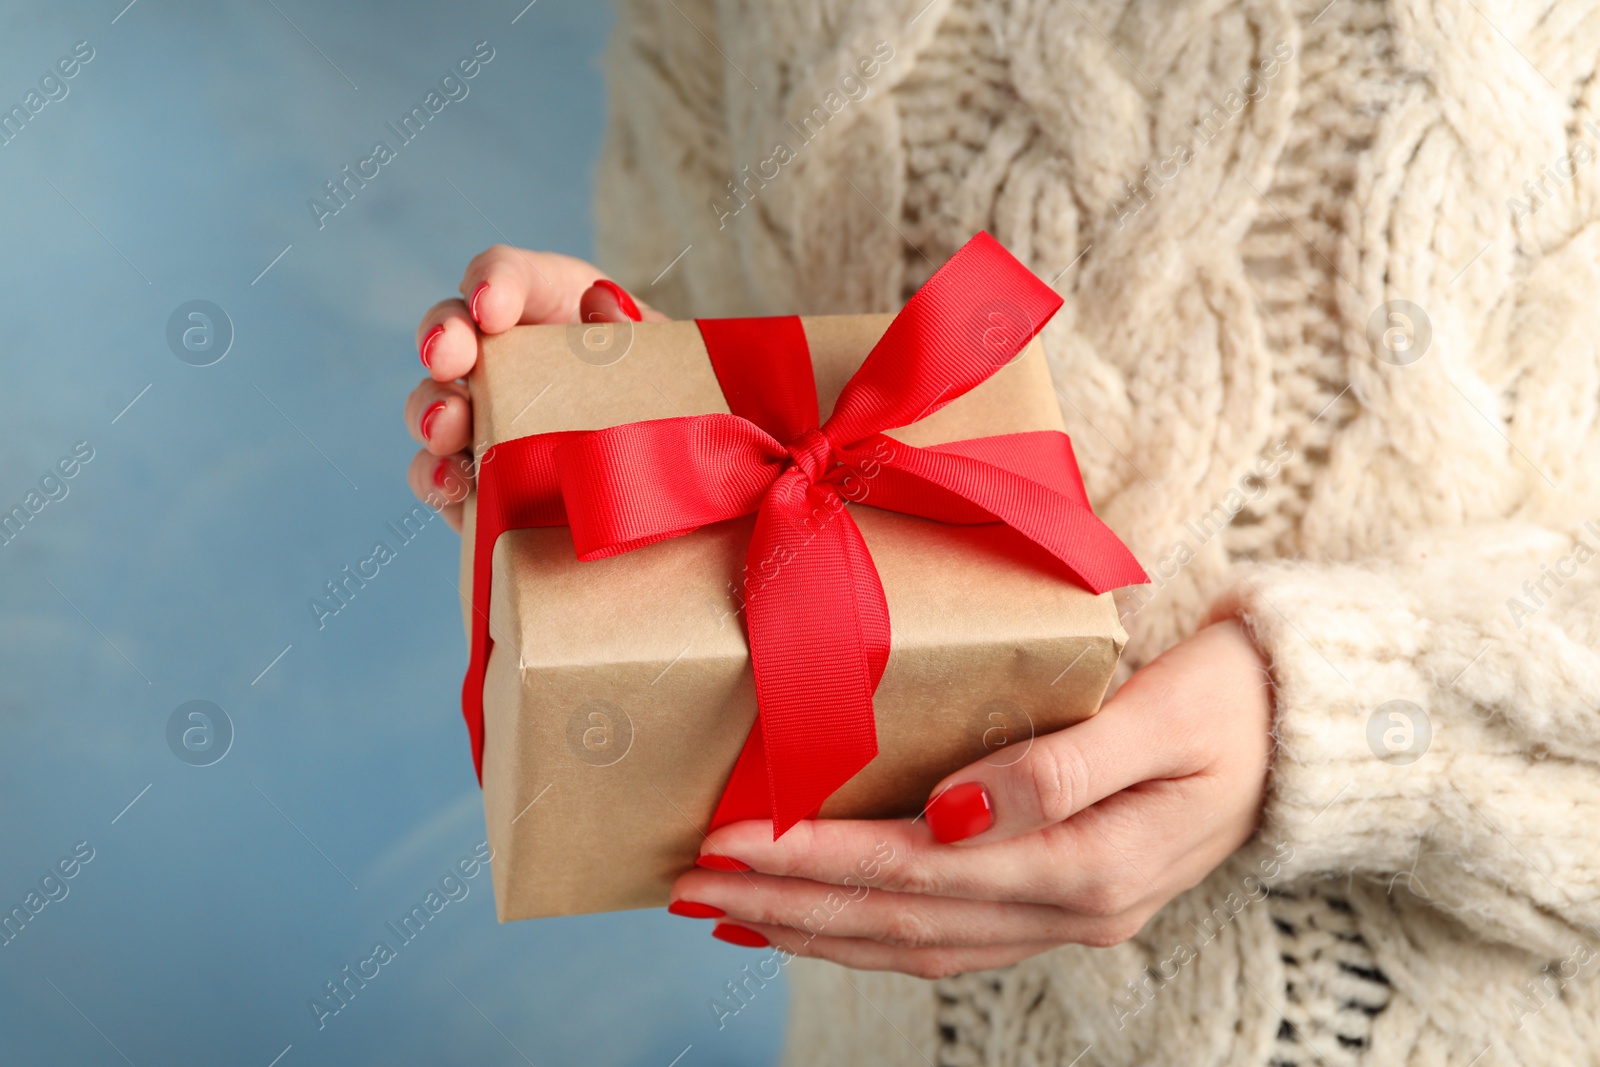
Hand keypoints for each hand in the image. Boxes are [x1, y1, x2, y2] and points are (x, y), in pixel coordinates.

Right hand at [402, 245, 666, 529]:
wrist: (685, 479)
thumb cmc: (678, 402)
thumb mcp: (672, 362)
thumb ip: (641, 331)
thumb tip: (600, 305)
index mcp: (555, 308)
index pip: (511, 276)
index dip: (492, 283)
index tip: (490, 309)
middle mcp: (508, 357)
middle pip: (453, 331)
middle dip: (443, 338)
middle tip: (449, 359)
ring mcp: (487, 419)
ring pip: (434, 405)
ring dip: (430, 411)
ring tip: (447, 429)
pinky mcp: (480, 481)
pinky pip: (442, 477)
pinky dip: (437, 480)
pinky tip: (453, 485)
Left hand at [668, 619, 1274, 977]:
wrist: (1311, 730)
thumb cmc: (1238, 700)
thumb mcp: (1164, 713)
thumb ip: (1062, 764)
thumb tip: (952, 814)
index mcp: (1091, 863)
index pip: (919, 872)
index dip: (817, 862)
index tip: (731, 843)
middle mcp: (1072, 908)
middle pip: (900, 922)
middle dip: (787, 906)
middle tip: (692, 882)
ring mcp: (1069, 917)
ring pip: (915, 944)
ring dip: (815, 931)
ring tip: (729, 912)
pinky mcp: (1063, 900)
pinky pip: (947, 937)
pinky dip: (872, 935)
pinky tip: (820, 923)